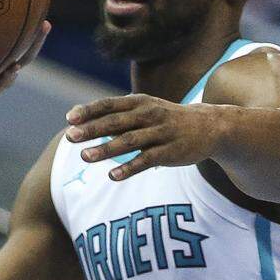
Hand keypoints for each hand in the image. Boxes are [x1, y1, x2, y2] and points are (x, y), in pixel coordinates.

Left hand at [65, 95, 222, 180]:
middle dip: (92, 129)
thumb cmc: (166, 119)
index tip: (69, 118)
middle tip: (70, 137)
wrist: (210, 127)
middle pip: (116, 123)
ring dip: (105, 149)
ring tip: (84, 157)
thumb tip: (79, 118)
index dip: (89, 111)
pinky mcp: (170, 152)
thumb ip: (114, 115)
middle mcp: (149, 115)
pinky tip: (112, 175)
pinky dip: (129, 168)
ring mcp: (161, 134)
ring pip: (129, 142)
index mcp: (139, 103)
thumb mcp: (143, 109)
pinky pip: (147, 161)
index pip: (109, 105)